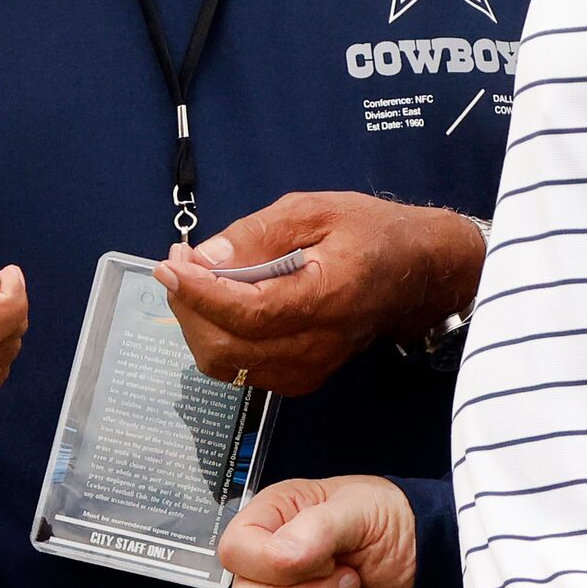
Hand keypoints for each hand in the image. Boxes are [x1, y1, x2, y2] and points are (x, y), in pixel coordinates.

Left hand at [154, 193, 483, 396]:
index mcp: (327, 300)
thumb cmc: (370, 232)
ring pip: (227, 364)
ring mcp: (308, 369)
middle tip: (179, 262)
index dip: (199, 292)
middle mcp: (316, 347)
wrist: (417, 273)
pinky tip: (217, 300)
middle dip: (189, 306)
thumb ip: (258, 234)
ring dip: (197, 322)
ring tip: (193, 276)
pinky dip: (217, 335)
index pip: (248, 313)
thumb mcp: (314, 210)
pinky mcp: (301, 377)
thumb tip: (204, 258)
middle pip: (227, 348)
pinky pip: (241, 367)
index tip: (169, 264)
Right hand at [223, 475, 419, 587]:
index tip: (322, 560)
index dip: (271, 564)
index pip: (234, 551)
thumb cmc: (397, 528)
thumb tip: (283, 556)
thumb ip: (319, 526)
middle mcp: (270, 573)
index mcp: (273, 524)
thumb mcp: (362, 509)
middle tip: (350, 582)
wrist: (434, 572)